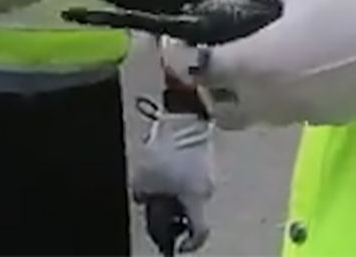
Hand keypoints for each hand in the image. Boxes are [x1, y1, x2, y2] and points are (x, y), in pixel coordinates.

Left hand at [131, 104, 216, 251]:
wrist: (181, 111)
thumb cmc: (164, 148)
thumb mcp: (143, 179)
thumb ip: (144, 196)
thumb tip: (144, 198)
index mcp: (196, 200)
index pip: (200, 233)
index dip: (189, 243)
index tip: (180, 244)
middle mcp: (209, 186)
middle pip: (197, 208)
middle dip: (180, 207)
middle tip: (162, 201)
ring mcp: (212, 166)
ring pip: (197, 185)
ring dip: (182, 185)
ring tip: (162, 174)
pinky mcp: (209, 146)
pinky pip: (196, 165)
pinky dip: (185, 167)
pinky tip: (169, 156)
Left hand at [178, 0, 355, 128]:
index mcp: (256, 64)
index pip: (202, 69)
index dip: (186, 52)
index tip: (184, 36)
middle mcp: (271, 100)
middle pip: (223, 105)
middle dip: (212, 83)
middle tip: (219, 51)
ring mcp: (303, 114)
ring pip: (257, 114)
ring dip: (246, 92)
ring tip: (258, 56)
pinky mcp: (331, 118)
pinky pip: (289, 111)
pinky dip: (280, 94)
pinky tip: (297, 62)